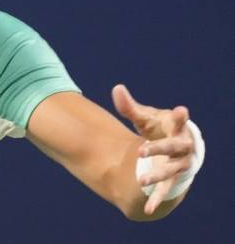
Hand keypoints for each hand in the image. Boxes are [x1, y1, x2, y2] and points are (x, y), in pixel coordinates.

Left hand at [112, 84, 194, 214]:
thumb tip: (116, 88)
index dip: (179, 117)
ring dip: (157, 175)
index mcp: (176, 127)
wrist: (174, 146)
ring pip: (170, 170)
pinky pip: (166, 190)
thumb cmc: (159, 128)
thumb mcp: (146, 117)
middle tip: (141, 150)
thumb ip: (130, 107)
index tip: (180, 110)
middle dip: (158, 148)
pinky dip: (157, 198)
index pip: (179, 121)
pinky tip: (148, 209)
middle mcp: (182, 146)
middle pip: (173, 147)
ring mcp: (180, 163)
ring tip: (141, 180)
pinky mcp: (174, 177)